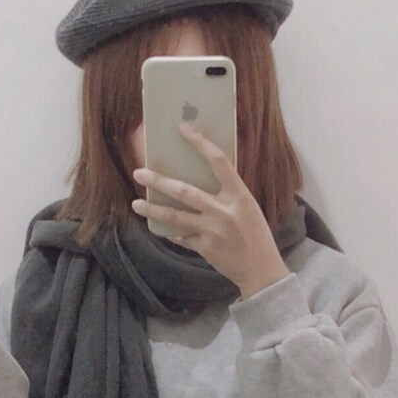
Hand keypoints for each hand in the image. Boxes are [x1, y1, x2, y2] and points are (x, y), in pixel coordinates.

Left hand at [131, 123, 289, 298]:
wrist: (261, 270)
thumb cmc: (256, 234)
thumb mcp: (248, 207)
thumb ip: (228, 193)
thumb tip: (202, 177)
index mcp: (239, 196)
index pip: (219, 162)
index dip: (200, 143)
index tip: (183, 128)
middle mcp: (224, 211)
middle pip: (186, 191)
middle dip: (160, 181)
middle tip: (139, 173)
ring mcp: (212, 231)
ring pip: (176, 217)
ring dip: (153, 209)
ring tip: (136, 204)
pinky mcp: (205, 248)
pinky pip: (182, 237)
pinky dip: (171, 232)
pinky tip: (159, 227)